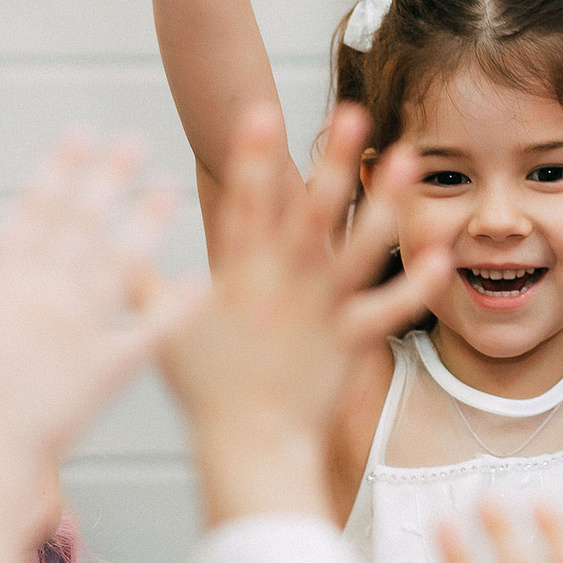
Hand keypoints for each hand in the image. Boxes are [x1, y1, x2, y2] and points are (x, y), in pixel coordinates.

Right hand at [0, 136, 199, 490]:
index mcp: (1, 283)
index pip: (34, 212)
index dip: (59, 171)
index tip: (80, 135)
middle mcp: (41, 296)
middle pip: (80, 225)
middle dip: (107, 179)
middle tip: (134, 141)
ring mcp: (75, 331)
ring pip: (117, 263)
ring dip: (144, 224)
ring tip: (167, 189)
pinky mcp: (105, 370)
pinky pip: (148, 332)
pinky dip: (174, 306)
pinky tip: (199, 279)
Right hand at [161, 103, 449, 520]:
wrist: (250, 450)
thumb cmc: (206, 394)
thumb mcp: (166, 332)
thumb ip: (144, 285)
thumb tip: (121, 250)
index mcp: (239, 276)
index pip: (243, 204)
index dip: (251, 157)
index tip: (262, 112)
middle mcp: (283, 285)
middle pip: (311, 211)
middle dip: (333, 160)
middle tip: (355, 113)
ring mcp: (321, 311)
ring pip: (358, 249)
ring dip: (385, 203)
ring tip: (409, 161)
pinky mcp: (350, 341)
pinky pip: (388, 308)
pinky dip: (415, 285)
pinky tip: (441, 253)